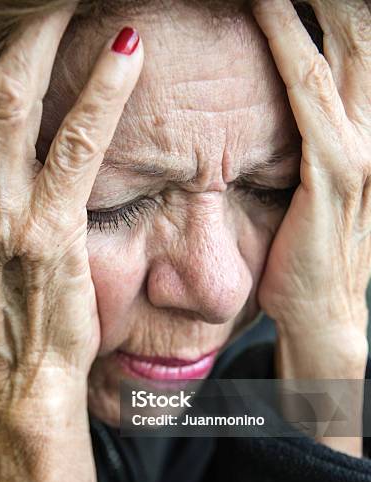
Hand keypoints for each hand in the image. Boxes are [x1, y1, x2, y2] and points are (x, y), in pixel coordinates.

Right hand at [0, 11, 142, 481]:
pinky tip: (129, 53)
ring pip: (15, 102)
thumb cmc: (8, 320)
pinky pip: (76, 150)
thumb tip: (9, 156)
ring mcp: (2, 215)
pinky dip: (101, 95)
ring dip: (47, 37)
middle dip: (13, 26)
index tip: (7, 15)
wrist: (17, 384)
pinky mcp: (49, 236)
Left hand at [252, 0, 370, 338]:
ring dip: (305, 1)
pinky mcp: (334, 169)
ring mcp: (362, 147)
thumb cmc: (307, 251)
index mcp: (369, 129)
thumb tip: (278, 100)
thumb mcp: (314, 186)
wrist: (320, 311)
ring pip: (338, 47)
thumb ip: (307, 140)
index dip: (332, 4)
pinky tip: (260, 7)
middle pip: (359, 31)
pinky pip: (307, 90)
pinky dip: (285, 41)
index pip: (357, 44)